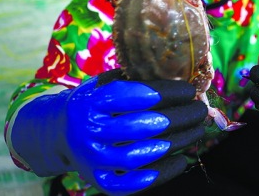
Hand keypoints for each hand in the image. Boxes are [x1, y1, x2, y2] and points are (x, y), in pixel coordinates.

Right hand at [8, 69, 206, 195]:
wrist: (59, 132)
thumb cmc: (95, 102)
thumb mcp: (106, 83)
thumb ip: (135, 79)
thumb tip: (179, 75)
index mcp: (91, 102)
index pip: (133, 96)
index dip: (166, 93)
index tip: (190, 90)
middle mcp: (89, 132)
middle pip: (140, 126)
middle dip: (178, 118)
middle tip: (199, 110)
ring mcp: (93, 159)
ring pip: (139, 156)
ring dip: (175, 144)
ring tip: (197, 131)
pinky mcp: (100, 180)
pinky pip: (131, 183)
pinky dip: (160, 174)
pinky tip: (182, 160)